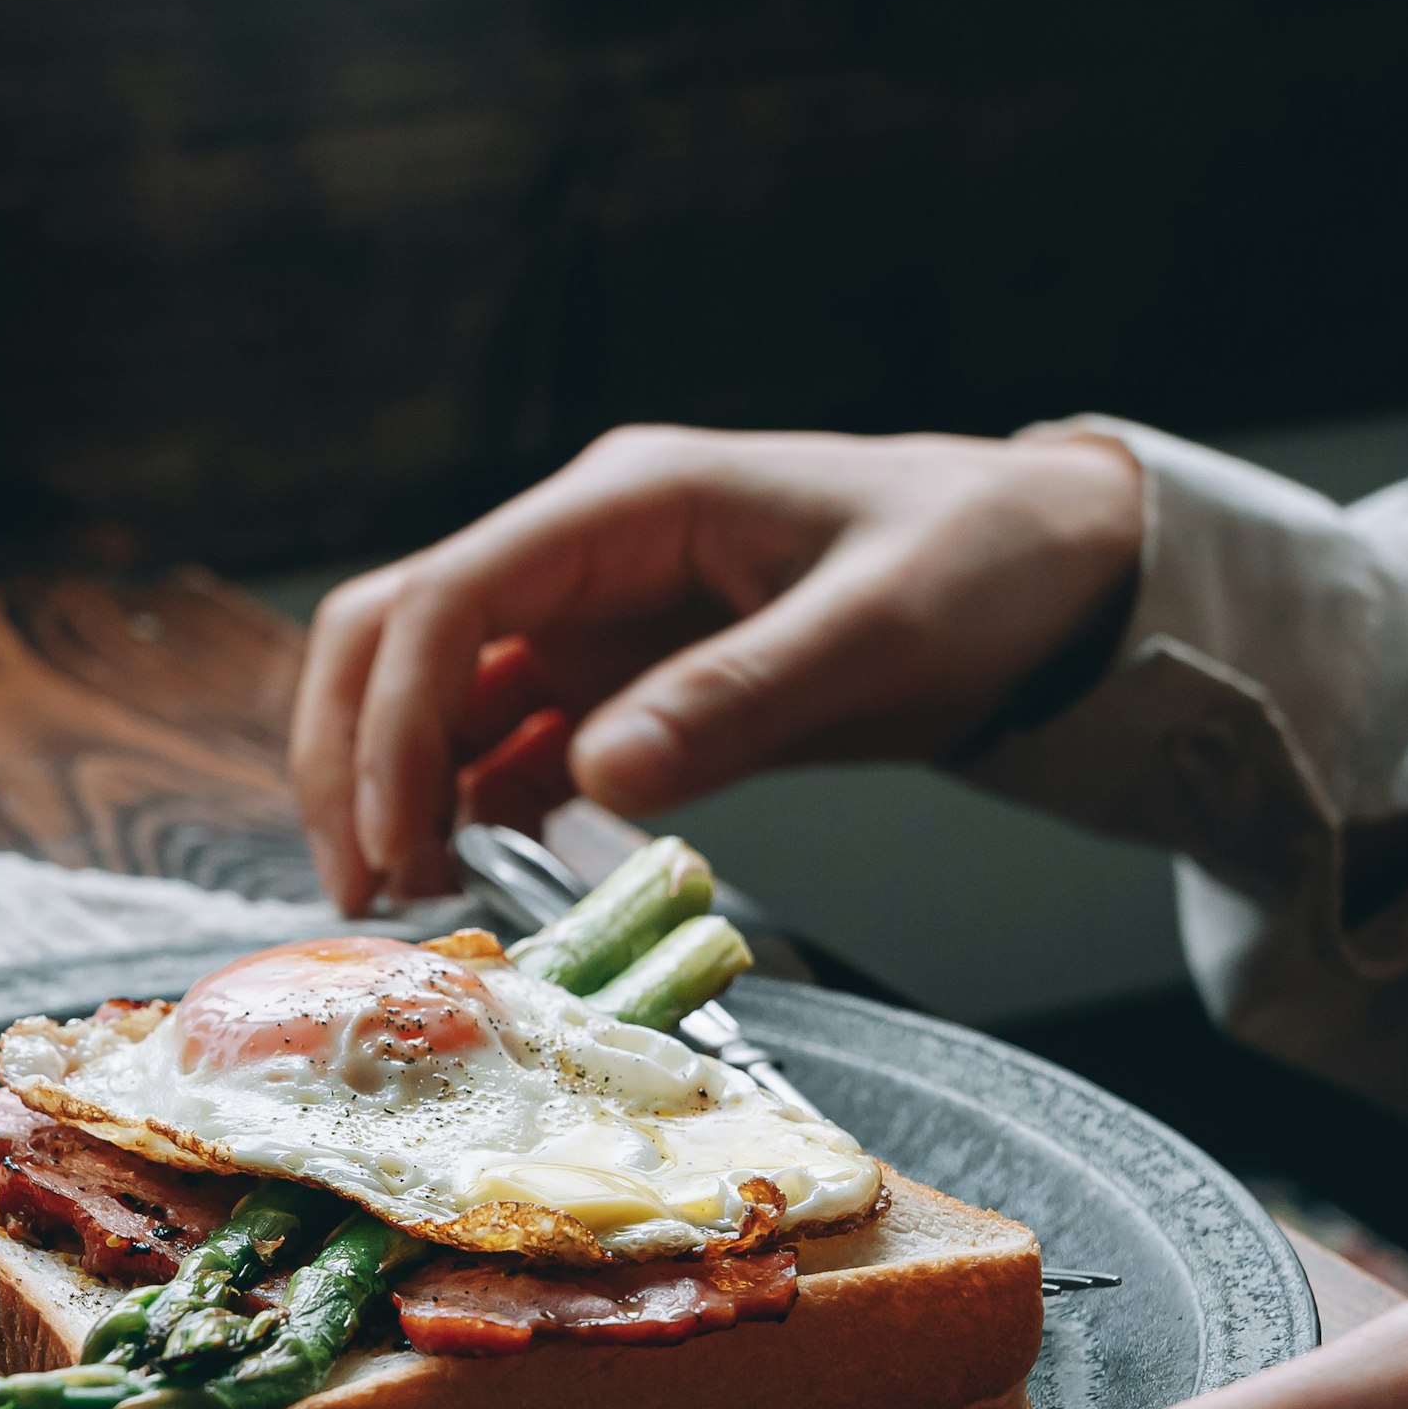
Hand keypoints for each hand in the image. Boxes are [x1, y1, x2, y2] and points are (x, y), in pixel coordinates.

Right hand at [289, 426, 1143, 910]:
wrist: (1053, 573)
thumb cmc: (980, 567)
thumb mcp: (879, 634)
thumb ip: (738, 698)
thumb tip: (595, 776)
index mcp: (627, 503)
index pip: (448, 598)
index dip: (394, 721)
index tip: (395, 839)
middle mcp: (584, 554)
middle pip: (398, 637)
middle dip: (354, 756)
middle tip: (362, 888)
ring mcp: (595, 621)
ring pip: (432, 697)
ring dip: (398, 793)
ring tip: (407, 904)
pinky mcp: (622, 687)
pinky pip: (506, 747)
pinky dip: (469, 813)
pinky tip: (475, 883)